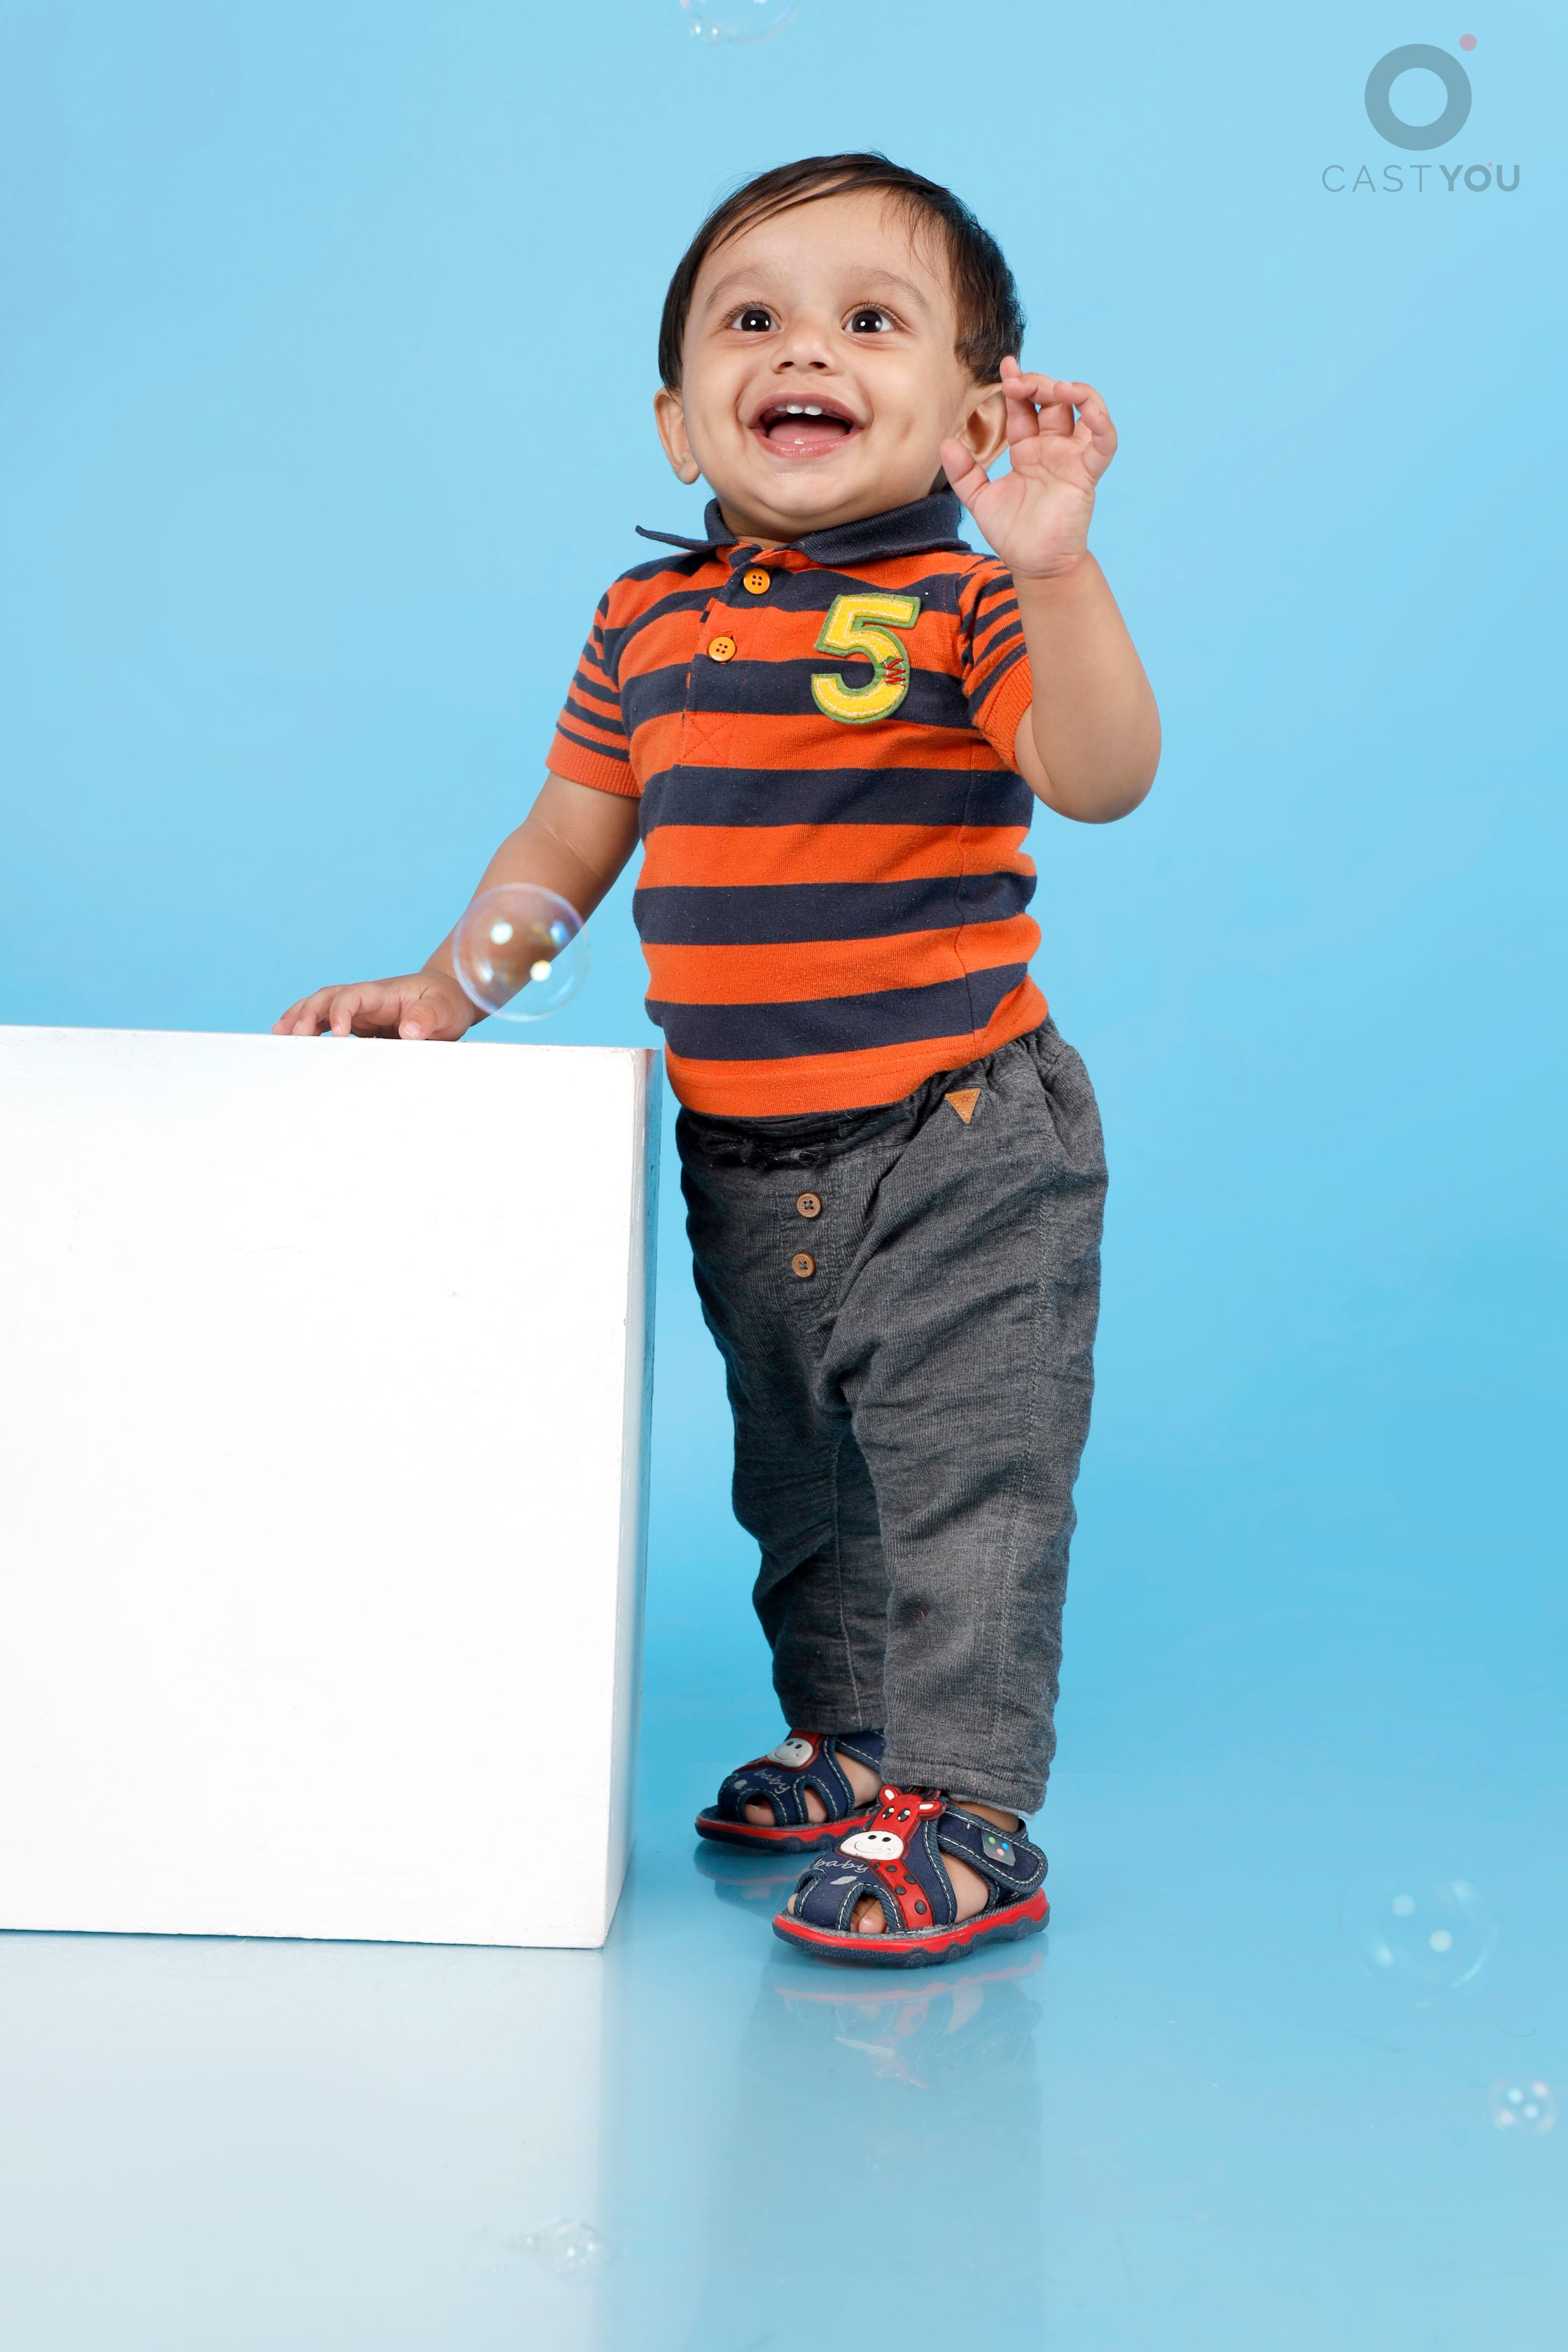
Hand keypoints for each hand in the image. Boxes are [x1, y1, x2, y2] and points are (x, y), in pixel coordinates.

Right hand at [272, 970, 476, 1040]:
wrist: (449, 999)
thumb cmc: (447, 1003)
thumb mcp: (446, 1010)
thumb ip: (429, 1018)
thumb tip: (409, 1031)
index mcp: (384, 992)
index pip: (354, 995)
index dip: (341, 1011)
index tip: (338, 1033)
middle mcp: (366, 998)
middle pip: (328, 997)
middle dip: (308, 1013)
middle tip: (293, 1034)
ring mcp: (359, 1010)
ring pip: (321, 1007)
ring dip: (300, 1018)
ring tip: (279, 1034)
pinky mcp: (358, 1024)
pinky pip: (327, 1022)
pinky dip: (308, 1028)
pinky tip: (291, 1038)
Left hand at [940, 359, 1117, 580]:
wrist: (1034, 565)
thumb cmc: (1012, 533)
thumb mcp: (979, 500)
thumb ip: (964, 472)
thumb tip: (945, 444)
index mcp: (1028, 448)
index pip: (1025, 407)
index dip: (1017, 384)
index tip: (1006, 366)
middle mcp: (1052, 448)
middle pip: (1053, 401)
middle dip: (1038, 384)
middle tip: (1018, 380)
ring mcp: (1072, 458)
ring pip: (1084, 411)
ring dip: (1075, 392)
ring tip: (1058, 387)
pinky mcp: (1087, 474)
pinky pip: (1103, 443)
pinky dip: (1102, 423)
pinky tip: (1091, 408)